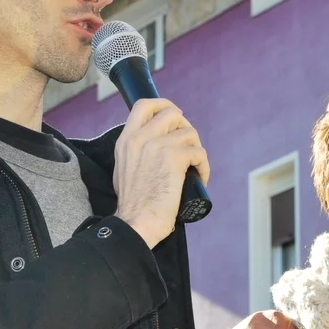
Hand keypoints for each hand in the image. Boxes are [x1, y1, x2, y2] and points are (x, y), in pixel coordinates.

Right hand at [113, 98, 209, 247]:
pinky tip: (199, 178)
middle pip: (172, 112)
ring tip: (194, 168)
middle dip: (185, 127)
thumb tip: (154, 144)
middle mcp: (140, 138)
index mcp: (126, 140)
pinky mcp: (175, 157)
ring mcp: (157, 145)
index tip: (174, 119)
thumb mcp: (124, 169)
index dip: (163, 105)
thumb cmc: (134, 205)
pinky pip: (199, 152)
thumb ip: (135, 152)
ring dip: (196, 150)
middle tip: (187, 147)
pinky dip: (203, 166)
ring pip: (190, 132)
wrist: (136, 223)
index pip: (144, 105)